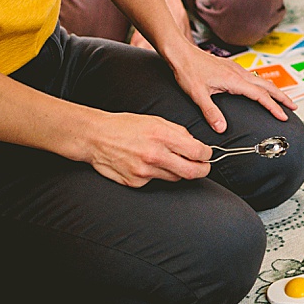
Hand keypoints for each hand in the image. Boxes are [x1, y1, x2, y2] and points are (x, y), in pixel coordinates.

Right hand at [81, 110, 211, 186]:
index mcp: (162, 136)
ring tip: (170, 160)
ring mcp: (145, 171)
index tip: (207, 154)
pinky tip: (146, 163)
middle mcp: (154, 155)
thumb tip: (195, 144)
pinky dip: (157, 174)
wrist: (96, 138)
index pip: (196, 151)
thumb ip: (178, 133)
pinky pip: (156, 181)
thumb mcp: (155, 121)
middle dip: (203, 170)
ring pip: (175, 178)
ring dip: (179, 172)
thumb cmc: (125, 126)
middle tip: (204, 167)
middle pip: (191, 172)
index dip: (207, 155)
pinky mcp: (136, 182)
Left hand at [164, 42, 294, 133]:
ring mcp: (236, 68)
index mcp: (234, 80)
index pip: (260, 95)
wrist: (181, 53)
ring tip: (283, 99)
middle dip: (282, 97)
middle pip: (267, 85)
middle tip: (294, 107)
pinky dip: (263, 84)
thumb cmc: (188, 71)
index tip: (283, 116)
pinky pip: (253, 76)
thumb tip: (222, 129)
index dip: (273, 107)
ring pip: (261, 79)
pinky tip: (261, 88)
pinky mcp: (231, 67)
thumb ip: (211, 112)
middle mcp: (238, 73)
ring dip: (274, 90)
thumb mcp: (198, 95)